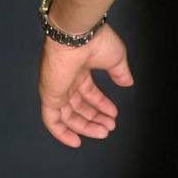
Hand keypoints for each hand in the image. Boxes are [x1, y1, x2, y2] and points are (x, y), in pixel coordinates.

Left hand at [38, 22, 134, 146]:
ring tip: (103, 132)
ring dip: (86, 126)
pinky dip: (62, 133)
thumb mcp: (116, 59)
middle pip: (79, 106)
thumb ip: (120, 73)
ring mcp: (56, 88)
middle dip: (95, 118)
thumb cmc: (97, 42)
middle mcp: (66, 80)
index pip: (89, 93)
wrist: (78, 36)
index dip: (101, 105)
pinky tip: (76, 141)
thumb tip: (128, 83)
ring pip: (68, 115)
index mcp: (80, 69)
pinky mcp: (49, 96)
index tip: (113, 115)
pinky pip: (52, 120)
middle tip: (109, 127)